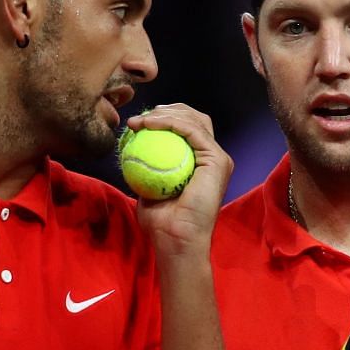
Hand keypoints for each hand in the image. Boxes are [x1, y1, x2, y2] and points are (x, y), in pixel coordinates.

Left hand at [125, 104, 229, 258]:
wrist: (175, 239)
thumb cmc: (161, 223)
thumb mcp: (148, 188)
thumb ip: (147, 169)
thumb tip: (131, 150)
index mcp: (200, 163)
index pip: (186, 129)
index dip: (165, 119)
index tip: (138, 123)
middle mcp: (212, 158)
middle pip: (195, 119)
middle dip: (168, 111)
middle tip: (141, 119)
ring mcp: (217, 158)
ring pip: (194, 121)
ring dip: (164, 115)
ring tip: (140, 122)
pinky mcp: (218, 160)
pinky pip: (193, 131)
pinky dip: (170, 123)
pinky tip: (149, 125)